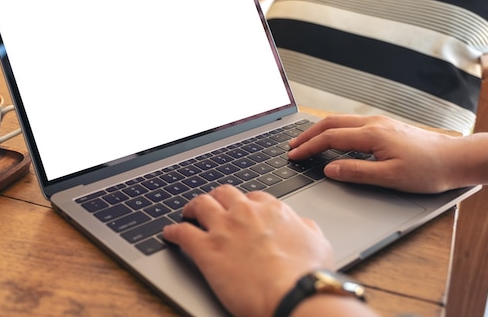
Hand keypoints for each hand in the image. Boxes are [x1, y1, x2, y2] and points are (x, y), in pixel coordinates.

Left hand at [162, 185, 333, 316]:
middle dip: (216, 198)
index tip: (240, 210)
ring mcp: (224, 228)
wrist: (294, 293)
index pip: (252, 196)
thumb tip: (303, 225)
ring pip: (200, 204)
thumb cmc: (308, 273)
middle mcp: (245, 212)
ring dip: (192, 207)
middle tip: (212, 206)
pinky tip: (169, 234)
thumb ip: (305, 228)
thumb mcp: (318, 242)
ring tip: (188, 213)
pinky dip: (172, 231)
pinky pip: (181, 232)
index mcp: (271, 210)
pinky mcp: (206, 249)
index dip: (243, 203)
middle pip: (223, 193)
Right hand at [288, 115, 461, 192]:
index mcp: (372, 135)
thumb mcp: (390, 177)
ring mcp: (380, 123)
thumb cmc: (427, 170)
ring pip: (340, 121)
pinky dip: (333, 129)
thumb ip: (356, 172)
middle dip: (307, 134)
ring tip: (306, 141)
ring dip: (319, 130)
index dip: (308, 147)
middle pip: (330, 123)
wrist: (455, 159)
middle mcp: (373, 123)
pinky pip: (351, 124)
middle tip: (292, 146)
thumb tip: (329, 170)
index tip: (293, 155)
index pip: (329, 138)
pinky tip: (332, 138)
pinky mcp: (385, 126)